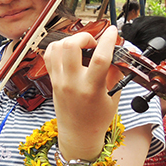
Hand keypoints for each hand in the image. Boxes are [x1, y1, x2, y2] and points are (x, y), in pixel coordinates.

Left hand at [44, 26, 121, 160]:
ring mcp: (59, 81)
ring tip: (82, 47)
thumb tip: (116, 53)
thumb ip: (115, 72)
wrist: (78, 134)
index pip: (100, 58)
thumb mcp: (114, 96)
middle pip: (70, 46)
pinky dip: (58, 47)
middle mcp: (71, 83)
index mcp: (91, 89)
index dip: (107, 40)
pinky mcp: (52, 80)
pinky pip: (49, 55)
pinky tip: (69, 51)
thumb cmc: (97, 119)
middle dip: (84, 36)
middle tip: (94, 42)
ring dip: (70, 40)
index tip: (112, 31)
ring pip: (56, 47)